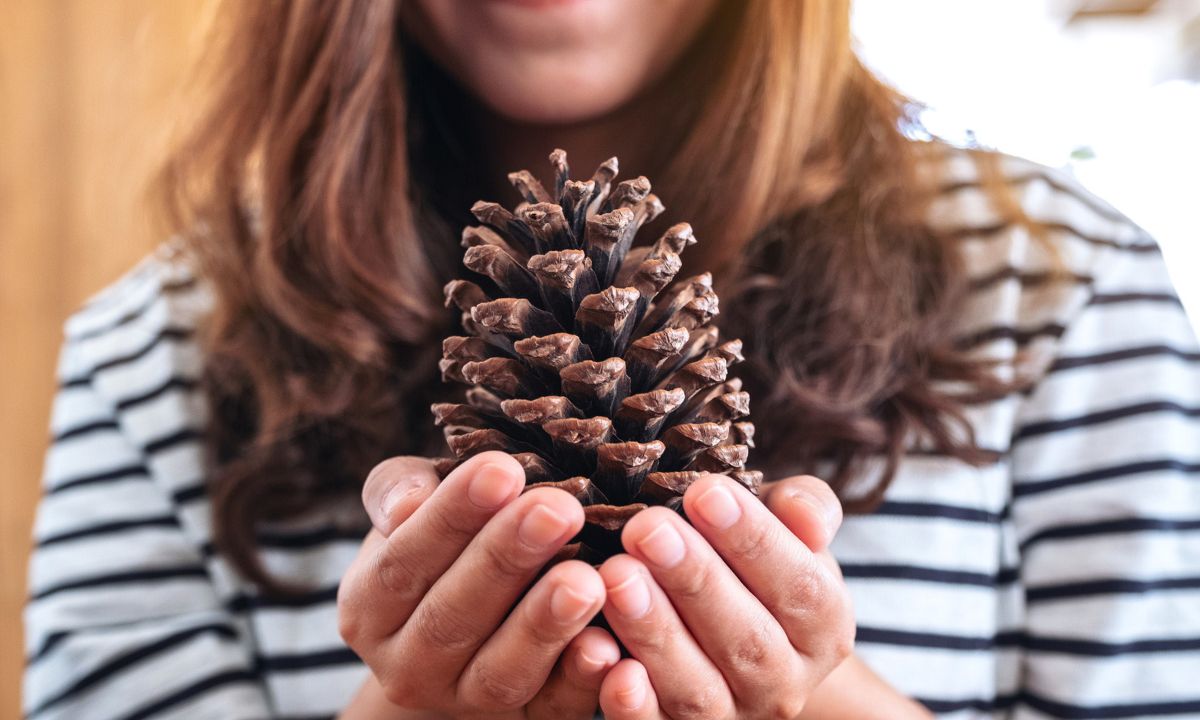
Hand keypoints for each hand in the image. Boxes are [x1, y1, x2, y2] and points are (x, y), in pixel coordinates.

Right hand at [337, 452, 620, 718]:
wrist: (475, 623)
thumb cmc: (448, 541)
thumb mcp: (414, 505)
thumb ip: (402, 489)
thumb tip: (408, 504)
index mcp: (369, 607)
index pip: (403, 562)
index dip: (451, 517)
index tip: (501, 470)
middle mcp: (407, 667)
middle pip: (451, 617)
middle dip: (508, 560)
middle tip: (559, 510)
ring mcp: (465, 703)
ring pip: (501, 672)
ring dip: (544, 625)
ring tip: (586, 578)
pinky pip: (552, 711)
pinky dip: (581, 680)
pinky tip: (608, 645)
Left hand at [594, 474, 857, 718]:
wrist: (728, 632)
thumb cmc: (754, 564)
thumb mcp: (789, 531)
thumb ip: (806, 509)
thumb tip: (804, 514)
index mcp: (824, 628)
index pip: (800, 586)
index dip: (754, 540)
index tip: (704, 493)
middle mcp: (785, 684)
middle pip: (747, 639)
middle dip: (693, 580)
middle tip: (646, 529)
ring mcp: (732, 718)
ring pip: (697, 688)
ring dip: (654, 632)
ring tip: (615, 575)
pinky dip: (630, 703)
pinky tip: (598, 652)